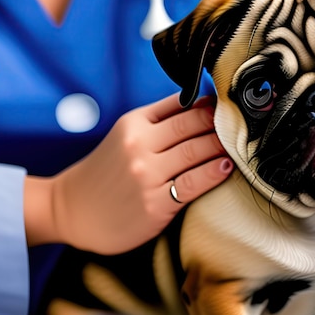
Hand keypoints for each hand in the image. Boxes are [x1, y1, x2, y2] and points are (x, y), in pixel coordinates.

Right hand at [24, 93, 233, 253]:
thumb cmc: (106, 172)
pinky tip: (226, 167)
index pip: (180, 105)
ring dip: (223, 146)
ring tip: (239, 145)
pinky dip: (215, 172)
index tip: (229, 106)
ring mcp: (146, 175)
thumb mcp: (124, 136)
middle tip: (242, 125)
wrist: (71, 210)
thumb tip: (203, 104)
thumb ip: (158, 120)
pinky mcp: (154, 203)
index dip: (210, 104)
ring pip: (196, 151)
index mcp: (133, 123)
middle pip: (192, 125)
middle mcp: (139, 145)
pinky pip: (194, 183)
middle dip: (220, 124)